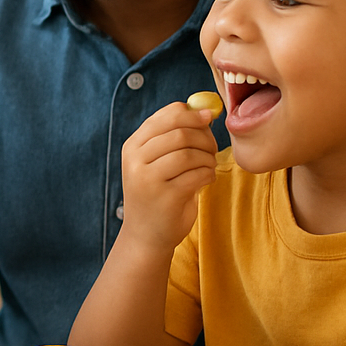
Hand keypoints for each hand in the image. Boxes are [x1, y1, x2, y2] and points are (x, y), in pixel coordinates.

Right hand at [120, 101, 217, 248]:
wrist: (146, 235)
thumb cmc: (158, 192)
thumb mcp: (156, 161)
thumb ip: (173, 136)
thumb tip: (205, 110)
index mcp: (132, 146)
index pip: (166, 116)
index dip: (193, 114)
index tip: (209, 118)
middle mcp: (135, 160)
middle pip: (180, 133)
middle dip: (205, 138)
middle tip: (213, 149)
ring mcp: (148, 179)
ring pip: (189, 153)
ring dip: (208, 158)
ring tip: (209, 166)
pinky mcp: (165, 197)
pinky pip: (197, 175)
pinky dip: (208, 174)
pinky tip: (206, 180)